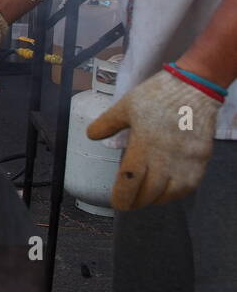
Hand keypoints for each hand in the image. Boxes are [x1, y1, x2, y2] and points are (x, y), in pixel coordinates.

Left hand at [86, 69, 220, 210]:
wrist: (194, 88)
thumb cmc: (156, 96)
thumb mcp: (125, 106)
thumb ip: (107, 124)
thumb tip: (91, 136)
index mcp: (144, 145)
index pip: (130, 180)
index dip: (122, 195)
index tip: (116, 203)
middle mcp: (166, 159)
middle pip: (150, 191)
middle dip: (136, 200)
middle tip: (128, 201)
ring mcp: (186, 162)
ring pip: (170, 194)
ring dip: (155, 199)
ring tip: (144, 197)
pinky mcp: (201, 161)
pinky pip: (188, 187)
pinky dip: (175, 193)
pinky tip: (165, 189)